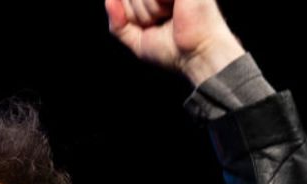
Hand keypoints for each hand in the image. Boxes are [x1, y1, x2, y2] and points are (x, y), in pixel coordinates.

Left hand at [105, 0, 244, 85]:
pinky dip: (158, 4)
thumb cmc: (174, 51)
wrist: (197, 54)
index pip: (124, 0)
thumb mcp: (137, 41)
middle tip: (162, 22)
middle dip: (139, 14)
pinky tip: (174, 8)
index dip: (131, 14)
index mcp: (153, 0)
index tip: (151, 25)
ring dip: (150, 11)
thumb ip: (118, 23)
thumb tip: (108, 0)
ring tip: (170, 17)